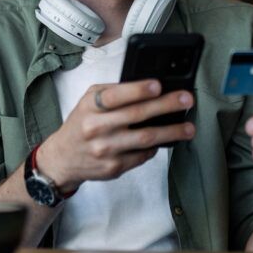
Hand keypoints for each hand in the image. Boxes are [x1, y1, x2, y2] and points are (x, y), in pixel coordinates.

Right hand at [37, 79, 194, 192]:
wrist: (63, 157)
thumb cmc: (82, 123)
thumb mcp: (88, 101)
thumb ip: (114, 92)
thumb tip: (150, 88)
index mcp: (90, 107)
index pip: (115, 96)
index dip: (137, 90)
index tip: (158, 85)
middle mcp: (96, 128)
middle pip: (136, 116)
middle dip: (166, 106)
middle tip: (186, 100)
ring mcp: (106, 150)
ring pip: (145, 139)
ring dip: (171, 132)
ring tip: (189, 127)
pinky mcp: (114, 167)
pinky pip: (142, 155)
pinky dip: (156, 147)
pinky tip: (166, 140)